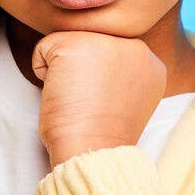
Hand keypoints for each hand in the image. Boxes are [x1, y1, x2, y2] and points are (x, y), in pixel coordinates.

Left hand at [31, 31, 166, 168]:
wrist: (92, 152)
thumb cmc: (103, 135)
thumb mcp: (127, 97)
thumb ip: (122, 73)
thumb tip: (97, 62)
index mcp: (151, 62)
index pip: (111, 53)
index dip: (98, 80)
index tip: (104, 105)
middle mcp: (134, 45)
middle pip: (91, 43)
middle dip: (83, 70)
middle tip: (91, 103)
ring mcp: (106, 42)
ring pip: (69, 43)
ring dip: (65, 71)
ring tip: (79, 99)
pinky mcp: (74, 44)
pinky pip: (44, 49)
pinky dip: (43, 73)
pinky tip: (63, 94)